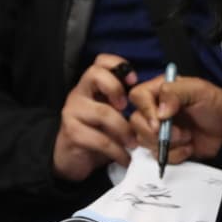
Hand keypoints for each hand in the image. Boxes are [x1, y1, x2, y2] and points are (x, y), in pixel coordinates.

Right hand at [52, 55, 138, 181]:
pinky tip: (125, 159)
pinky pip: (101, 140)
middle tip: (127, 109)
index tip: (134, 81)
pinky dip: (118, 152)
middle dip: (116, 89)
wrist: (70, 160)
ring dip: (125, 131)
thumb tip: (151, 104)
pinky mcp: (73, 134)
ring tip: (134, 144)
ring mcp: (73, 112)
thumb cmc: (95, 134)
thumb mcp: (109, 115)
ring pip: (103, 112)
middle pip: (95, 74)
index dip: (118, 64)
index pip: (100, 61)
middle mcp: (79, 94)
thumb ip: (122, 104)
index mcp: (90, 86)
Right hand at [128, 75, 221, 164]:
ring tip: (187, 137)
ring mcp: (158, 130)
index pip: (138, 96)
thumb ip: (176, 93)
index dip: (145, 110)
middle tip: (179, 132)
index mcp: (160, 91)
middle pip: (136, 121)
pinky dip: (175, 154)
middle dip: (156, 132)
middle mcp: (155, 110)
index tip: (159, 121)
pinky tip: (189, 147)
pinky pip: (157, 156)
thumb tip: (160, 112)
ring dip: (168, 143)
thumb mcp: (199, 90)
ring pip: (143, 140)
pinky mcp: (164, 147)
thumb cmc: (216, 105)